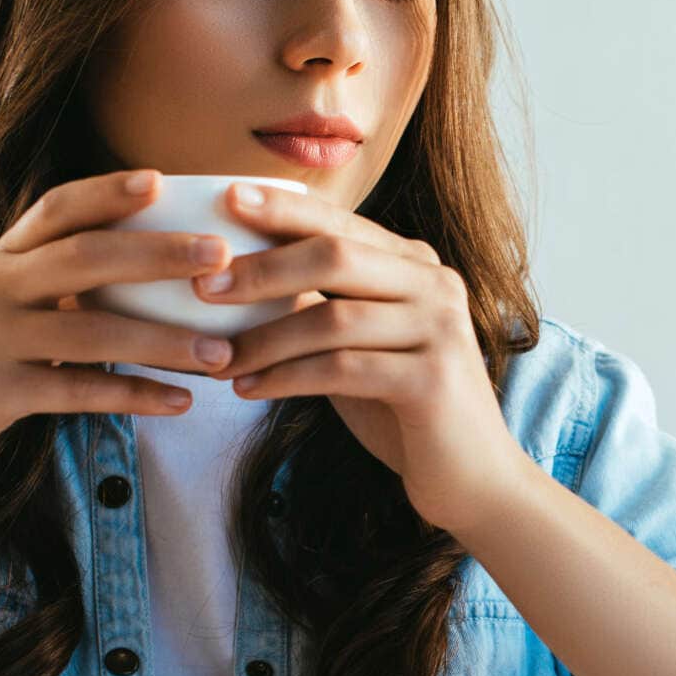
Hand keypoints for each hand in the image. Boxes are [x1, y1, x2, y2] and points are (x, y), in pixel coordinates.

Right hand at [0, 170, 243, 521]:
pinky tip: (178, 404)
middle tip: (221, 256)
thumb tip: (126, 279)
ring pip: (90, 330)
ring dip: (164, 341)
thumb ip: (42, 296)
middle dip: (158, 252)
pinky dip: (132, 396)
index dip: (106, 191)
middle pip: (83, 256)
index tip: (162, 179)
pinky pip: (75, 391)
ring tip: (222, 354)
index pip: (54, 210)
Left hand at [196, 181, 533, 535]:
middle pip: (336, 256)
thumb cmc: (404, 408)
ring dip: (264, 340)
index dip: (285, 209)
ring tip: (217, 358)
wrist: (472, 477)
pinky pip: (342, 368)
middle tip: (204, 287)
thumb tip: (240, 276)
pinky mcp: (432, 379)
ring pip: (333, 318)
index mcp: (417, 265)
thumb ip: (322, 306)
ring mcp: (440, 329)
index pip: (342, 223)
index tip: (227, 198)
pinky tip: (249, 389)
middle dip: (262, 269)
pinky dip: (286, 378)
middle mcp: (436, 285)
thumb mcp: (360, 345)